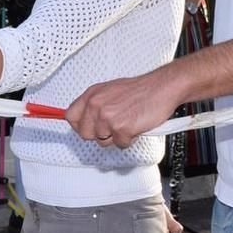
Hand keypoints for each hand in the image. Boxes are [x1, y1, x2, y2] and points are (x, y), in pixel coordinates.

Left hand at [67, 69, 184, 148]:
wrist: (161, 88)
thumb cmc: (140, 90)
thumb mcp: (109, 90)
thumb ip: (94, 104)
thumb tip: (83, 118)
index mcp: (92, 95)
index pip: (71, 117)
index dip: (79, 125)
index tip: (87, 128)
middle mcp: (96, 105)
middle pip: (85, 134)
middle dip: (99, 134)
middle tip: (112, 127)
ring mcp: (108, 117)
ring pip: (102, 141)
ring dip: (115, 137)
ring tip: (126, 123)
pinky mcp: (122, 128)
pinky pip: (120, 144)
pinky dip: (129, 139)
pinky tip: (135, 126)